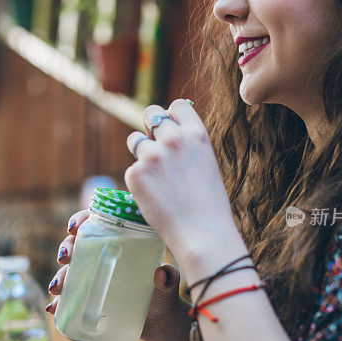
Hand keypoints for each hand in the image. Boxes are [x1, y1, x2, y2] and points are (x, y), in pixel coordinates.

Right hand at [46, 212, 181, 340]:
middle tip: (65, 256)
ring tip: (57, 288)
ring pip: (70, 270)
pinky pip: (69, 298)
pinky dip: (59, 302)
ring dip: (60, 276)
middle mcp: (103, 256)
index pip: (97, 222)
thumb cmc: (164, 294)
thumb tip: (162, 274)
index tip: (75, 228)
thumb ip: (169, 278)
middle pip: (78, 244)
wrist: (159, 323)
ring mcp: (94, 277)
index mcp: (121, 242)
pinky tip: (54, 307)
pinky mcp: (89, 299)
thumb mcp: (168, 284)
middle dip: (66, 247)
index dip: (81, 220)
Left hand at [125, 100, 235, 260]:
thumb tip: (170, 134)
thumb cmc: (209, 205)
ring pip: (135, 140)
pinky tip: (154, 197)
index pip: (175, 106)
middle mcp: (173, 139)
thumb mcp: (206, 164)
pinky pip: (132, 170)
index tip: (168, 127)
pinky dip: (139, 182)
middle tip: (152, 143)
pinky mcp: (135, 174)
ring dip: (140, 152)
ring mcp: (152, 155)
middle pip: (150, 114)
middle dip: (149, 125)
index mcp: (196, 134)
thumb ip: (188, 146)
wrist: (202, 233)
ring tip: (154, 175)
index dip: (170, 116)